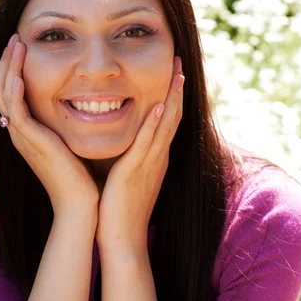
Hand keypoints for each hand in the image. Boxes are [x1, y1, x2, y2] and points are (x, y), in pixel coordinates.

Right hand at [0, 34, 99, 217]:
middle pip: (2, 87)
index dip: (14, 67)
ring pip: (5, 94)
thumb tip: (75, 105)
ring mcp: (22, 136)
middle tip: (15, 37)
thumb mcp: (70, 142)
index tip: (24, 45)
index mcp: (28, 130)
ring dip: (10, 67)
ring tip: (17, 44)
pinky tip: (21, 74)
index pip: (12, 91)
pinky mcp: (31, 142)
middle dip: (8, 61)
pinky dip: (15, 91)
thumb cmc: (81, 176)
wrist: (79, 203)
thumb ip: (65, 124)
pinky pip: (16, 111)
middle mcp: (20, 131)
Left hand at [96, 56, 183, 252]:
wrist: (122, 238)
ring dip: (172, 98)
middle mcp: (158, 156)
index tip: (172, 72)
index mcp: (155, 156)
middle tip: (179, 61)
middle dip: (176, 88)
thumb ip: (129, 157)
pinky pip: (149, 143)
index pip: (167, 119)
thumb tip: (123, 143)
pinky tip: (159, 105)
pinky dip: (155, 124)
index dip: (172, 95)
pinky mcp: (137, 171)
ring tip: (177, 73)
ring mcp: (150, 163)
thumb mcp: (128, 177)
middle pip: (172, 116)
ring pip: (166, 125)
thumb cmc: (120, 210)